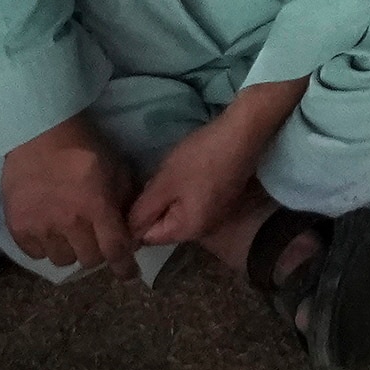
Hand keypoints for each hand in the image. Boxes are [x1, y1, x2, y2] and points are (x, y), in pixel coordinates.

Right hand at [0, 115, 138, 274]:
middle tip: (95, 239)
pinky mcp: (18, 227)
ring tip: (69, 233)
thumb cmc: (83, 147)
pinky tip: (48, 230)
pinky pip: (36, 254)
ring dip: (70, 250)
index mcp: (97, 208)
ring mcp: (41, 228)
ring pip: (61, 260)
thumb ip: (125, 199)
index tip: (128, 274)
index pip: (114, 250)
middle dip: (97, 252)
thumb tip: (133, 226)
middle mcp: (69, 224)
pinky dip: (45, 247)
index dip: (124, 266)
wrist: (39, 134)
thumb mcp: (116, 167)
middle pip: (88, 260)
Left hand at [127, 93, 276, 251]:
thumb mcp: (164, 183)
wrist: (243, 133)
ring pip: (178, 213)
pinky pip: (192, 203)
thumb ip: (142, 212)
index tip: (131, 195)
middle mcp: (204, 230)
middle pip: (164, 226)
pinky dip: (183, 191)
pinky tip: (185, 171)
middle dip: (152, 207)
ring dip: (168, 197)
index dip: (134, 218)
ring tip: (166, 174)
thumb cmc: (200, 158)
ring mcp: (216, 215)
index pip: (148, 237)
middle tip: (150, 181)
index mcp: (189, 231)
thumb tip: (126, 234)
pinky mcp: (222, 199)